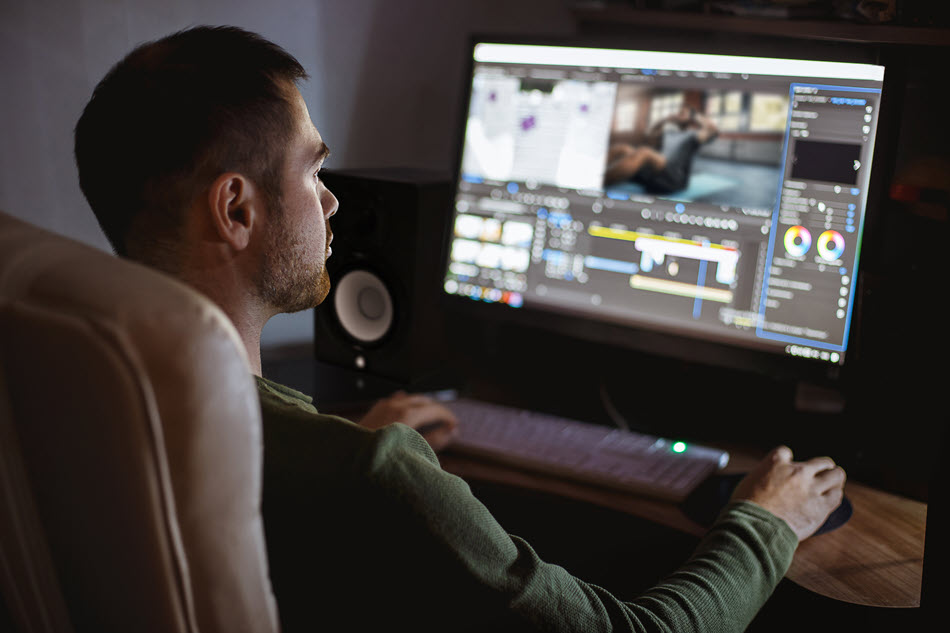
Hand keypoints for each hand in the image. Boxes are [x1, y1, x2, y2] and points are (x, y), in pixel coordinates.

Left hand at [358, 391, 458, 451]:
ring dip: (422, 407)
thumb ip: (436, 440)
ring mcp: (383, 405)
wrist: (351, 461)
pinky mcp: (375, 409)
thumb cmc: (382, 459)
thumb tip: (452, 431)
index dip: (447, 416)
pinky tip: (408, 412)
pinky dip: (407, 405)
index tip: (454, 425)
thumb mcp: (415, 451)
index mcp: (407, 414)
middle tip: (445, 423)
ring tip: (430, 420)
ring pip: (409, 399)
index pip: (435, 409)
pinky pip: (395, 401)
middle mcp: (395, 405)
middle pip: (424, 401)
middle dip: (436, 410)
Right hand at [731, 446, 845, 541]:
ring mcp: (811, 489)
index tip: (789, 465)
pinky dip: (835, 494)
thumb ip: (764, 477)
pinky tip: (832, 495)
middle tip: (823, 471)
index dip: (788, 459)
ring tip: (833, 482)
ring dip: (834, 478)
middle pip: (821, 462)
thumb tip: (769, 482)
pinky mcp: (821, 506)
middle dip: (823, 466)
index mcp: (776, 463)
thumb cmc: (747, 508)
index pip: (786, 452)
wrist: (756, 528)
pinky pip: (836, 495)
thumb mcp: (749, 483)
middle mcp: (797, 472)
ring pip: (836, 475)